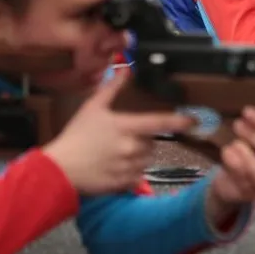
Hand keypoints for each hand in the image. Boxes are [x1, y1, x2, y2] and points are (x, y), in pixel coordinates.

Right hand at [43, 70, 196, 195]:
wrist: (60, 169)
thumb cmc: (76, 136)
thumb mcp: (93, 107)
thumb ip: (113, 88)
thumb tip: (126, 69)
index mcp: (127, 127)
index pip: (161, 122)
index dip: (180, 121)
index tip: (194, 120)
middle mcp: (133, 148)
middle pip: (152, 142)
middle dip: (142, 139)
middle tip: (122, 138)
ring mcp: (130, 167)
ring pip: (146, 159)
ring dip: (138, 156)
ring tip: (116, 153)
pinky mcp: (125, 184)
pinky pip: (138, 176)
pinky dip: (131, 172)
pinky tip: (114, 167)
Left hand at [207, 107, 254, 215]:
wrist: (235, 185)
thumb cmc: (250, 157)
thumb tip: (248, 113)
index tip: (247, 111)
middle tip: (238, 125)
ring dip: (244, 152)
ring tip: (233, 144)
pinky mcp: (247, 193)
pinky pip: (241, 178)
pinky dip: (233, 163)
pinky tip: (227, 152)